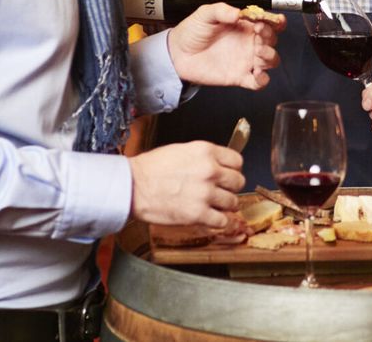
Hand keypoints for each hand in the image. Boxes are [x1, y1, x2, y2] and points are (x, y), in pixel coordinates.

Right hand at [128, 141, 243, 227]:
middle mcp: (209, 171)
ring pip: (233, 202)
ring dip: (224, 206)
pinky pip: (222, 221)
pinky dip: (218, 221)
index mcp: (205, 151)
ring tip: (213, 205)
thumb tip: (218, 165)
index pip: (237, 161)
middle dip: (230, 188)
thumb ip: (203, 157)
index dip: (233, 169)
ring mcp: (205, 193)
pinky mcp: (198, 214)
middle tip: (220, 191)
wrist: (132, 186)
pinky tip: (209, 217)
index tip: (228, 175)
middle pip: (239, 181)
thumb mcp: (181, 150)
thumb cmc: (150, 169)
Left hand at [167, 3, 281, 88]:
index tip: (274, 20)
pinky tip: (257, 73)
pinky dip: (263, 80)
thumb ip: (221, 10)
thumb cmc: (192, 31)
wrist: (177, 53)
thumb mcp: (205, 14)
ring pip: (271, 60)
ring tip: (257, 50)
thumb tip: (238, 13)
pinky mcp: (239, 77)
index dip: (276, 21)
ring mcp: (246, 60)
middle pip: (272, 40)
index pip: (269, 23)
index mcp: (245, 26)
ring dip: (270, 55)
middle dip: (270, 36)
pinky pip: (258, 82)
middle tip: (258, 32)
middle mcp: (249, 43)